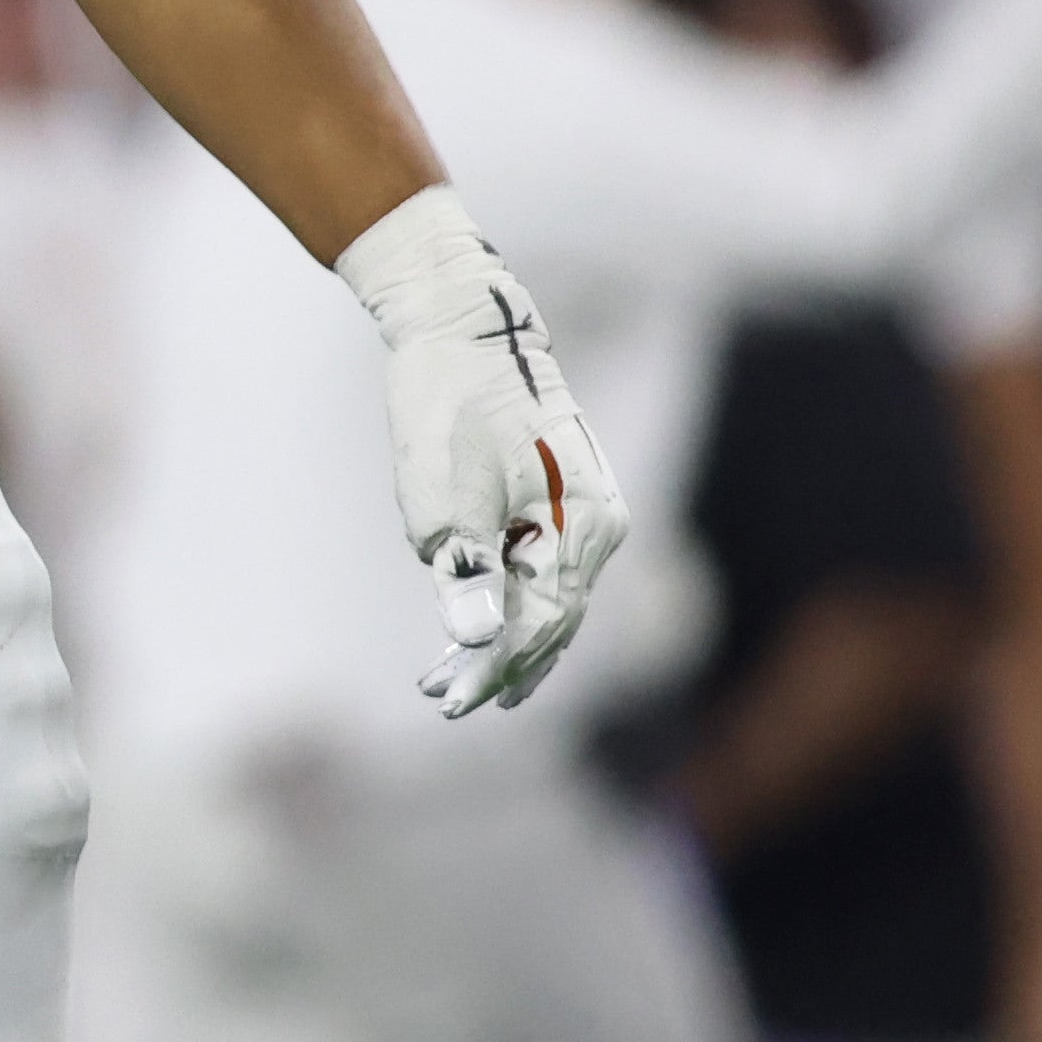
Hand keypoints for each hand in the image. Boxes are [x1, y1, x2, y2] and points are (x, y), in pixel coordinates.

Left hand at [342, 192, 622, 716]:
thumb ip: (465, 570)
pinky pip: (546, 577)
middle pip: (554, 622)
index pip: (542, 622)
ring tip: (452, 687)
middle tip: (445, 703)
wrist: (463, 339)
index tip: (452, 699)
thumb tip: (474, 641)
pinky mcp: (563, 509)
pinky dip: (513, 611)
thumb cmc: (449, 410)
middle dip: (501, 667)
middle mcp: (597, 528)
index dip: (497, 668)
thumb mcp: (444, 495)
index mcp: (580, 525)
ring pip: (551, 604)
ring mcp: (586, 519)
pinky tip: (480, 640)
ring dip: (507, 648)